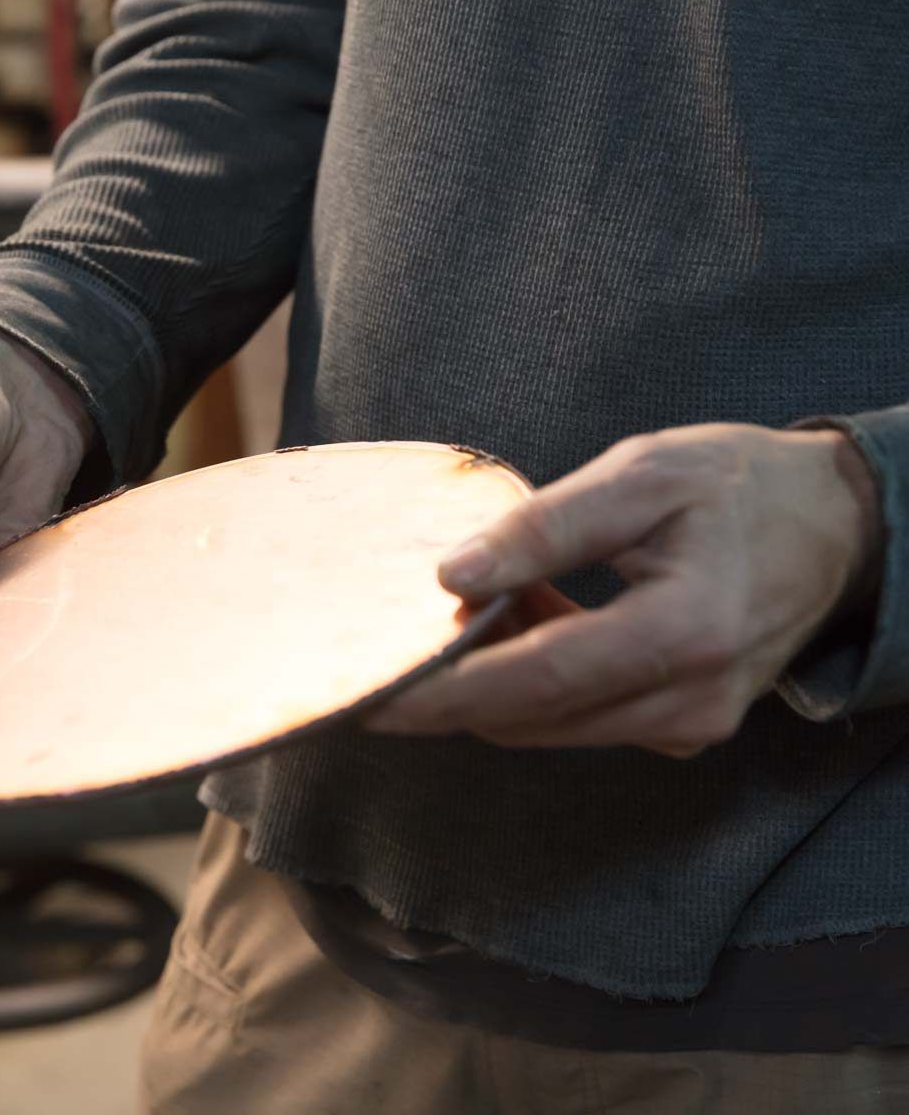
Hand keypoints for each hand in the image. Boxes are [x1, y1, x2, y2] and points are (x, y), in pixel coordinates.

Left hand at [366, 424, 881, 756]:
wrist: (837, 525)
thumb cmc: (738, 486)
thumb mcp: (641, 477)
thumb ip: (544, 527)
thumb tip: (451, 574)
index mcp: (682, 633)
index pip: (531, 681)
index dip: (441, 694)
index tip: (368, 698)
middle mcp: (688, 701)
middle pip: (528, 718)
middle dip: (451, 689)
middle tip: (396, 638)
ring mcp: (690, 726)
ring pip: (546, 725)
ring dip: (493, 680)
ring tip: (482, 605)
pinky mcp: (682, 730)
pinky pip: (579, 720)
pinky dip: (535, 683)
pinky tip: (530, 620)